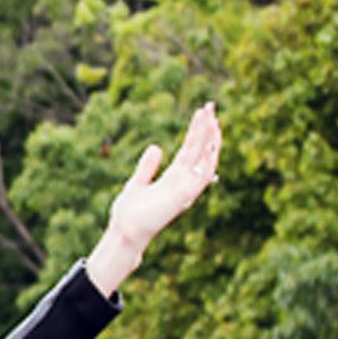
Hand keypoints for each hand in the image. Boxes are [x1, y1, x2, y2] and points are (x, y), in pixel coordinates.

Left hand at [84, 100, 220, 298]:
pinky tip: (211, 143)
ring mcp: (185, 190)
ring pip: (205, 161)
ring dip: (211, 140)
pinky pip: (201, 177)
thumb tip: (156, 147)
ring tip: (213, 118)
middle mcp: (183, 183)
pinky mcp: (182, 197)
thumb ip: (147, 166)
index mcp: (174, 178)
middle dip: (206, 129)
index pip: (190, 150)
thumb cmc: (129, 214)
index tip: (202, 112)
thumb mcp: (137, 182)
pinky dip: (208, 161)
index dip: (197, 131)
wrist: (124, 232)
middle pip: (200, 151)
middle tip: (211, 106)